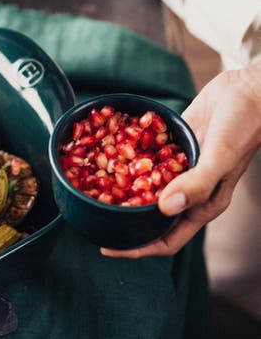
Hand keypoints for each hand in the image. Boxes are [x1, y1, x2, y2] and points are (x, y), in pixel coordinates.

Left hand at [101, 63, 260, 259]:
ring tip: (93, 185)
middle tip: (92, 215)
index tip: (108, 247)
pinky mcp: (174, 149)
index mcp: (203, 205)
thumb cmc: (243, 126)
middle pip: (151, 219)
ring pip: (146, 189)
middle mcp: (189, 192)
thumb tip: (164, 208)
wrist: (250, 90)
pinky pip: (147, 160)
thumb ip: (195, 183)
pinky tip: (108, 152)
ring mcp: (180, 170)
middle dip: (123, 221)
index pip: (167, 240)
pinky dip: (129, 159)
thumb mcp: (220, 156)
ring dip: (122, 188)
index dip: (138, 249)